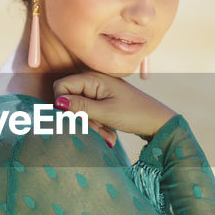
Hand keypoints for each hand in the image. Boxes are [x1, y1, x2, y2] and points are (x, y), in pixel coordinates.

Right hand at [53, 71, 176, 147]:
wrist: (157, 121)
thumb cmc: (135, 114)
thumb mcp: (106, 112)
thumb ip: (80, 106)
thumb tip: (58, 102)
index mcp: (93, 78)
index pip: (61, 86)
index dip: (62, 103)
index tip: (74, 119)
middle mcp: (93, 81)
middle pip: (70, 98)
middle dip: (80, 118)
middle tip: (97, 131)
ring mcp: (98, 91)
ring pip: (79, 109)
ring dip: (90, 125)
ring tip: (107, 136)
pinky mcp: (102, 101)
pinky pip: (90, 113)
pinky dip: (96, 125)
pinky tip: (108, 134)